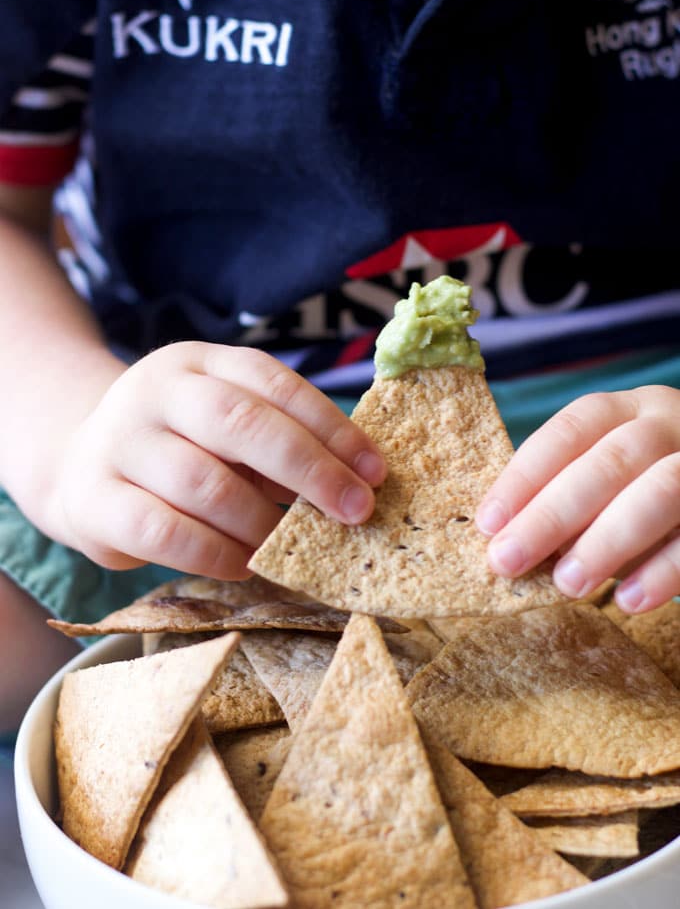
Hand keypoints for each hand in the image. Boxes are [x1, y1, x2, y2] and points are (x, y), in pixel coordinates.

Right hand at [54, 342, 385, 578]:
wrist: (78, 462)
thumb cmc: (180, 445)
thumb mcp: (224, 424)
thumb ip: (279, 440)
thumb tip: (356, 483)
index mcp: (200, 362)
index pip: (273, 382)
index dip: (331, 426)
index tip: (376, 470)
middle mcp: (156, 392)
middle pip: (240, 422)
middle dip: (310, 469)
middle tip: (355, 511)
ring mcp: (119, 442)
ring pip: (204, 483)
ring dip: (261, 522)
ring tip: (291, 545)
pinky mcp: (94, 499)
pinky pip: (164, 532)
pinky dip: (215, 554)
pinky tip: (244, 565)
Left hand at [475, 385, 679, 612]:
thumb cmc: (641, 493)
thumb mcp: (604, 484)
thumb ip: (565, 501)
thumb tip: (506, 542)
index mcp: (627, 411)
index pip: (569, 431)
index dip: (524, 476)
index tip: (487, 523)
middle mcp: (668, 424)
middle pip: (609, 461)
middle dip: (551, 515)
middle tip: (508, 561)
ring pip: (660, 492)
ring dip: (606, 542)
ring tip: (567, 585)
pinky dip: (663, 571)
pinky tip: (629, 601)